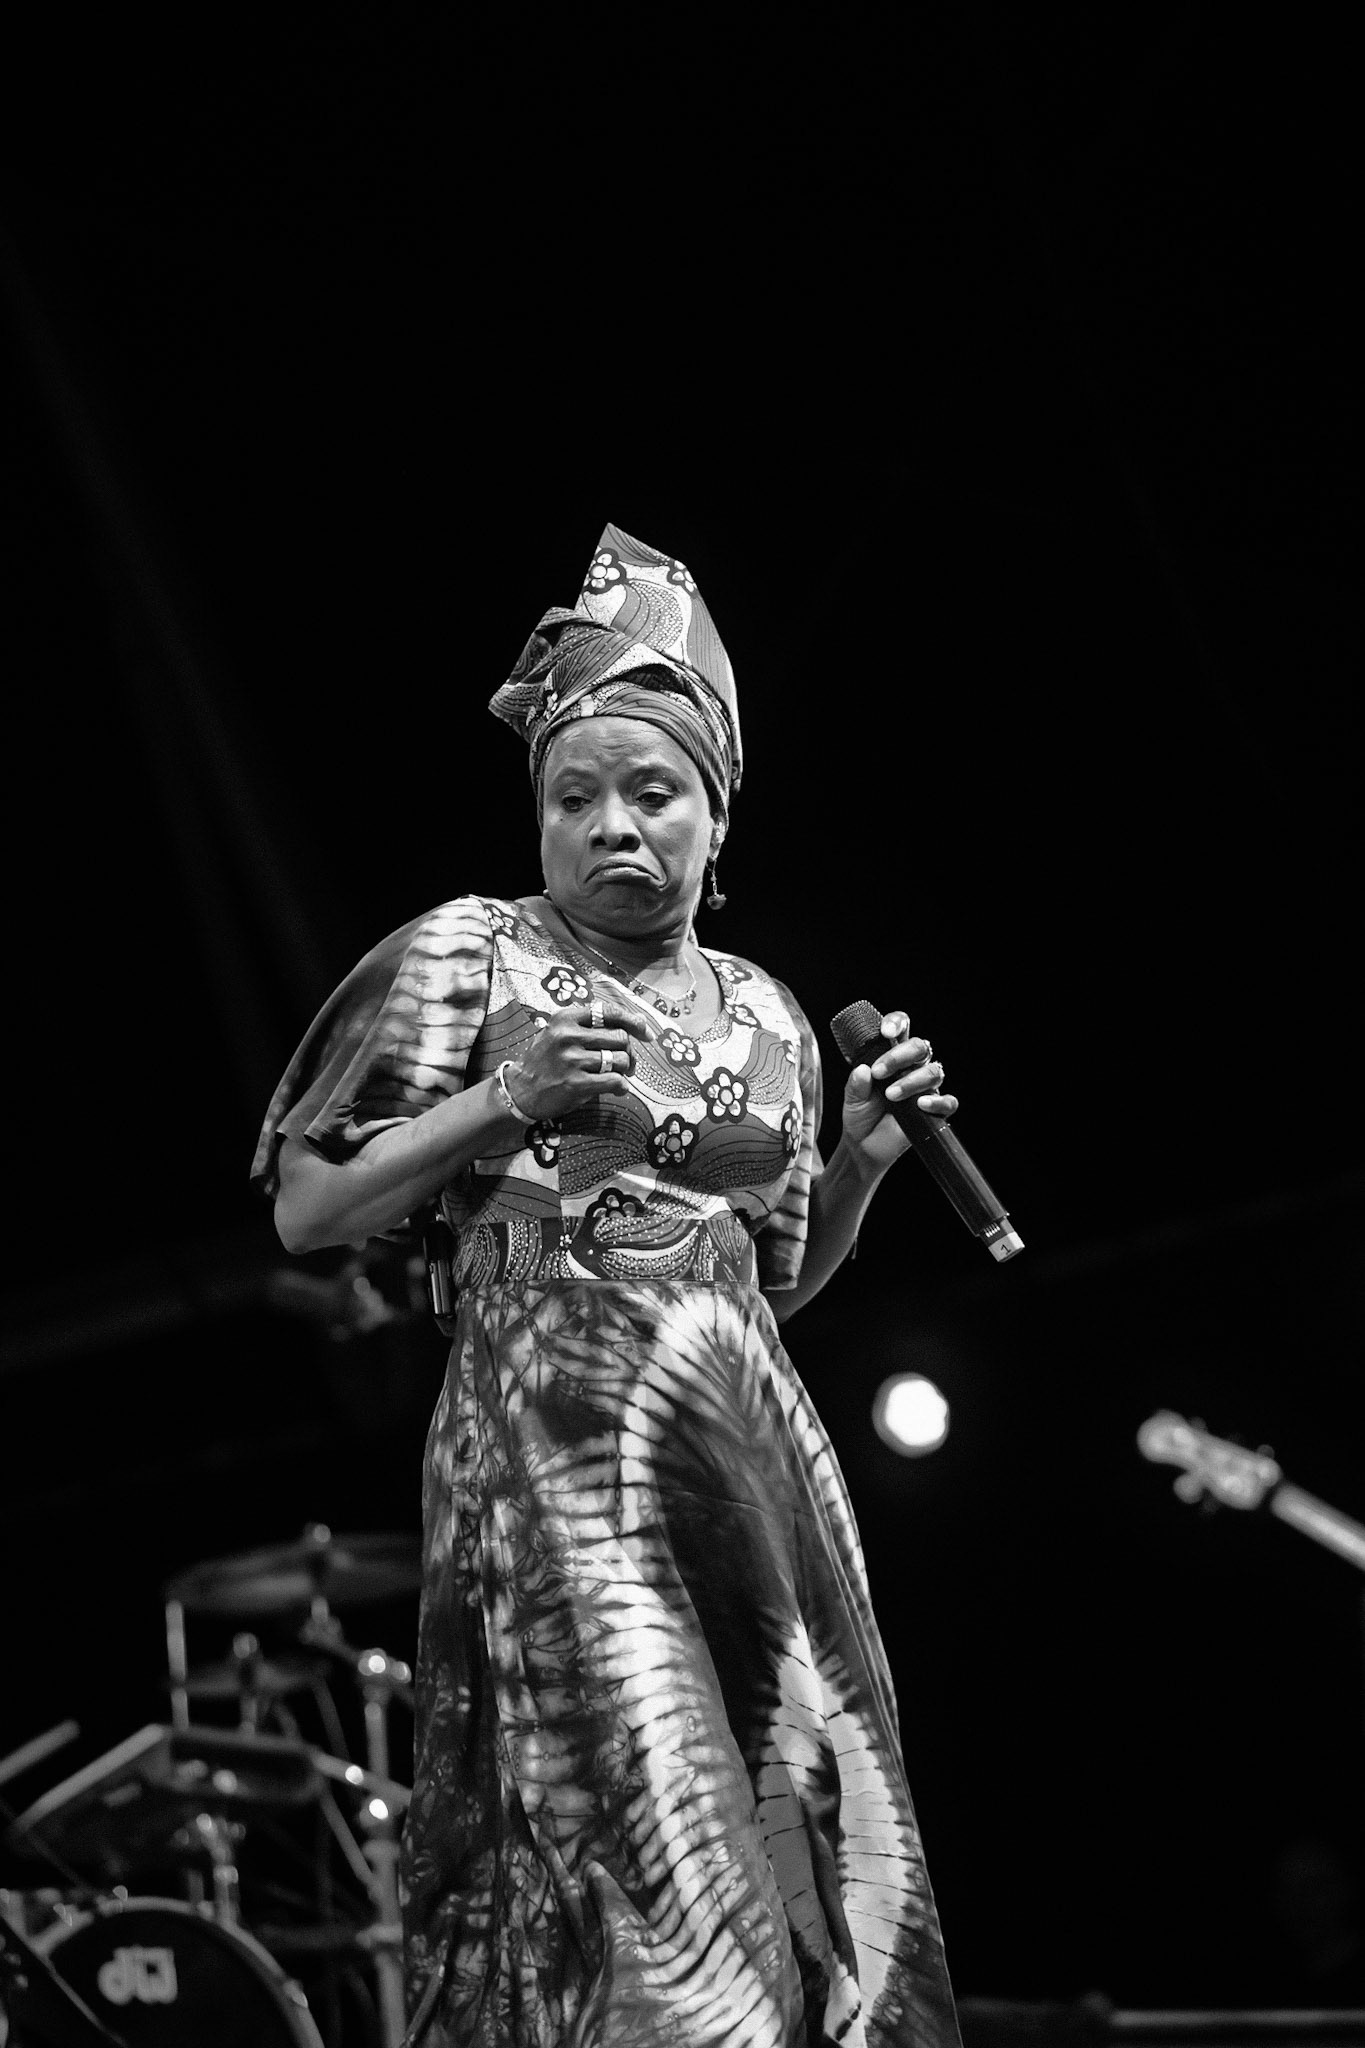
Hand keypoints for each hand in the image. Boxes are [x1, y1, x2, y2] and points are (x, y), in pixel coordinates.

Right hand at [502, 1002, 649, 1120]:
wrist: (520, 1091)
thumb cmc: (545, 1061)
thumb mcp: (558, 1033)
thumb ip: (588, 1027)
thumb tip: (633, 1027)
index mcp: (565, 1018)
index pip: (608, 1011)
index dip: (633, 1021)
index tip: (645, 1032)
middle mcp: (568, 1035)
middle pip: (620, 1038)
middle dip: (629, 1052)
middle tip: (627, 1064)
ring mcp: (572, 1059)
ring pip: (621, 1060)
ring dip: (625, 1070)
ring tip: (617, 1076)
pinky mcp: (576, 1083)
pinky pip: (615, 1081)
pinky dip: (621, 1086)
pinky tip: (617, 1089)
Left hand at [840, 1011, 958, 1171]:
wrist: (864, 1146)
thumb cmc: (860, 1116)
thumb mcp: (852, 1098)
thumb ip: (856, 1084)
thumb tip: (863, 1070)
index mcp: (892, 1057)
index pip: (902, 1029)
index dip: (897, 1024)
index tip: (886, 1033)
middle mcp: (912, 1068)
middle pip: (920, 1046)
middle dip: (900, 1055)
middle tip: (879, 1073)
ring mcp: (925, 1088)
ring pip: (932, 1071)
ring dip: (911, 1081)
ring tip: (891, 1095)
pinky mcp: (934, 1110)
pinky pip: (948, 1101)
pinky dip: (937, 1101)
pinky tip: (920, 1104)